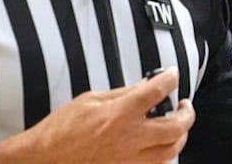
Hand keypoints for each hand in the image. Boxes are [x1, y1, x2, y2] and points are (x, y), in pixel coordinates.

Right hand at [17, 67, 194, 163]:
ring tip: (177, 125)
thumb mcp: (89, 100)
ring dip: (180, 136)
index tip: (172, 75)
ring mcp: (129, 160)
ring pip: (171, 150)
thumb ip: (121, 93)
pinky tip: (160, 145)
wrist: (44, 160)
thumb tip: (144, 86)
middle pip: (176, 127)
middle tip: (184, 105)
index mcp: (119, 115)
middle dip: (187, 113)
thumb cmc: (60, 131)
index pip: (156, 91)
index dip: (170, 79)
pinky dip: (163, 154)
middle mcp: (129, 139)